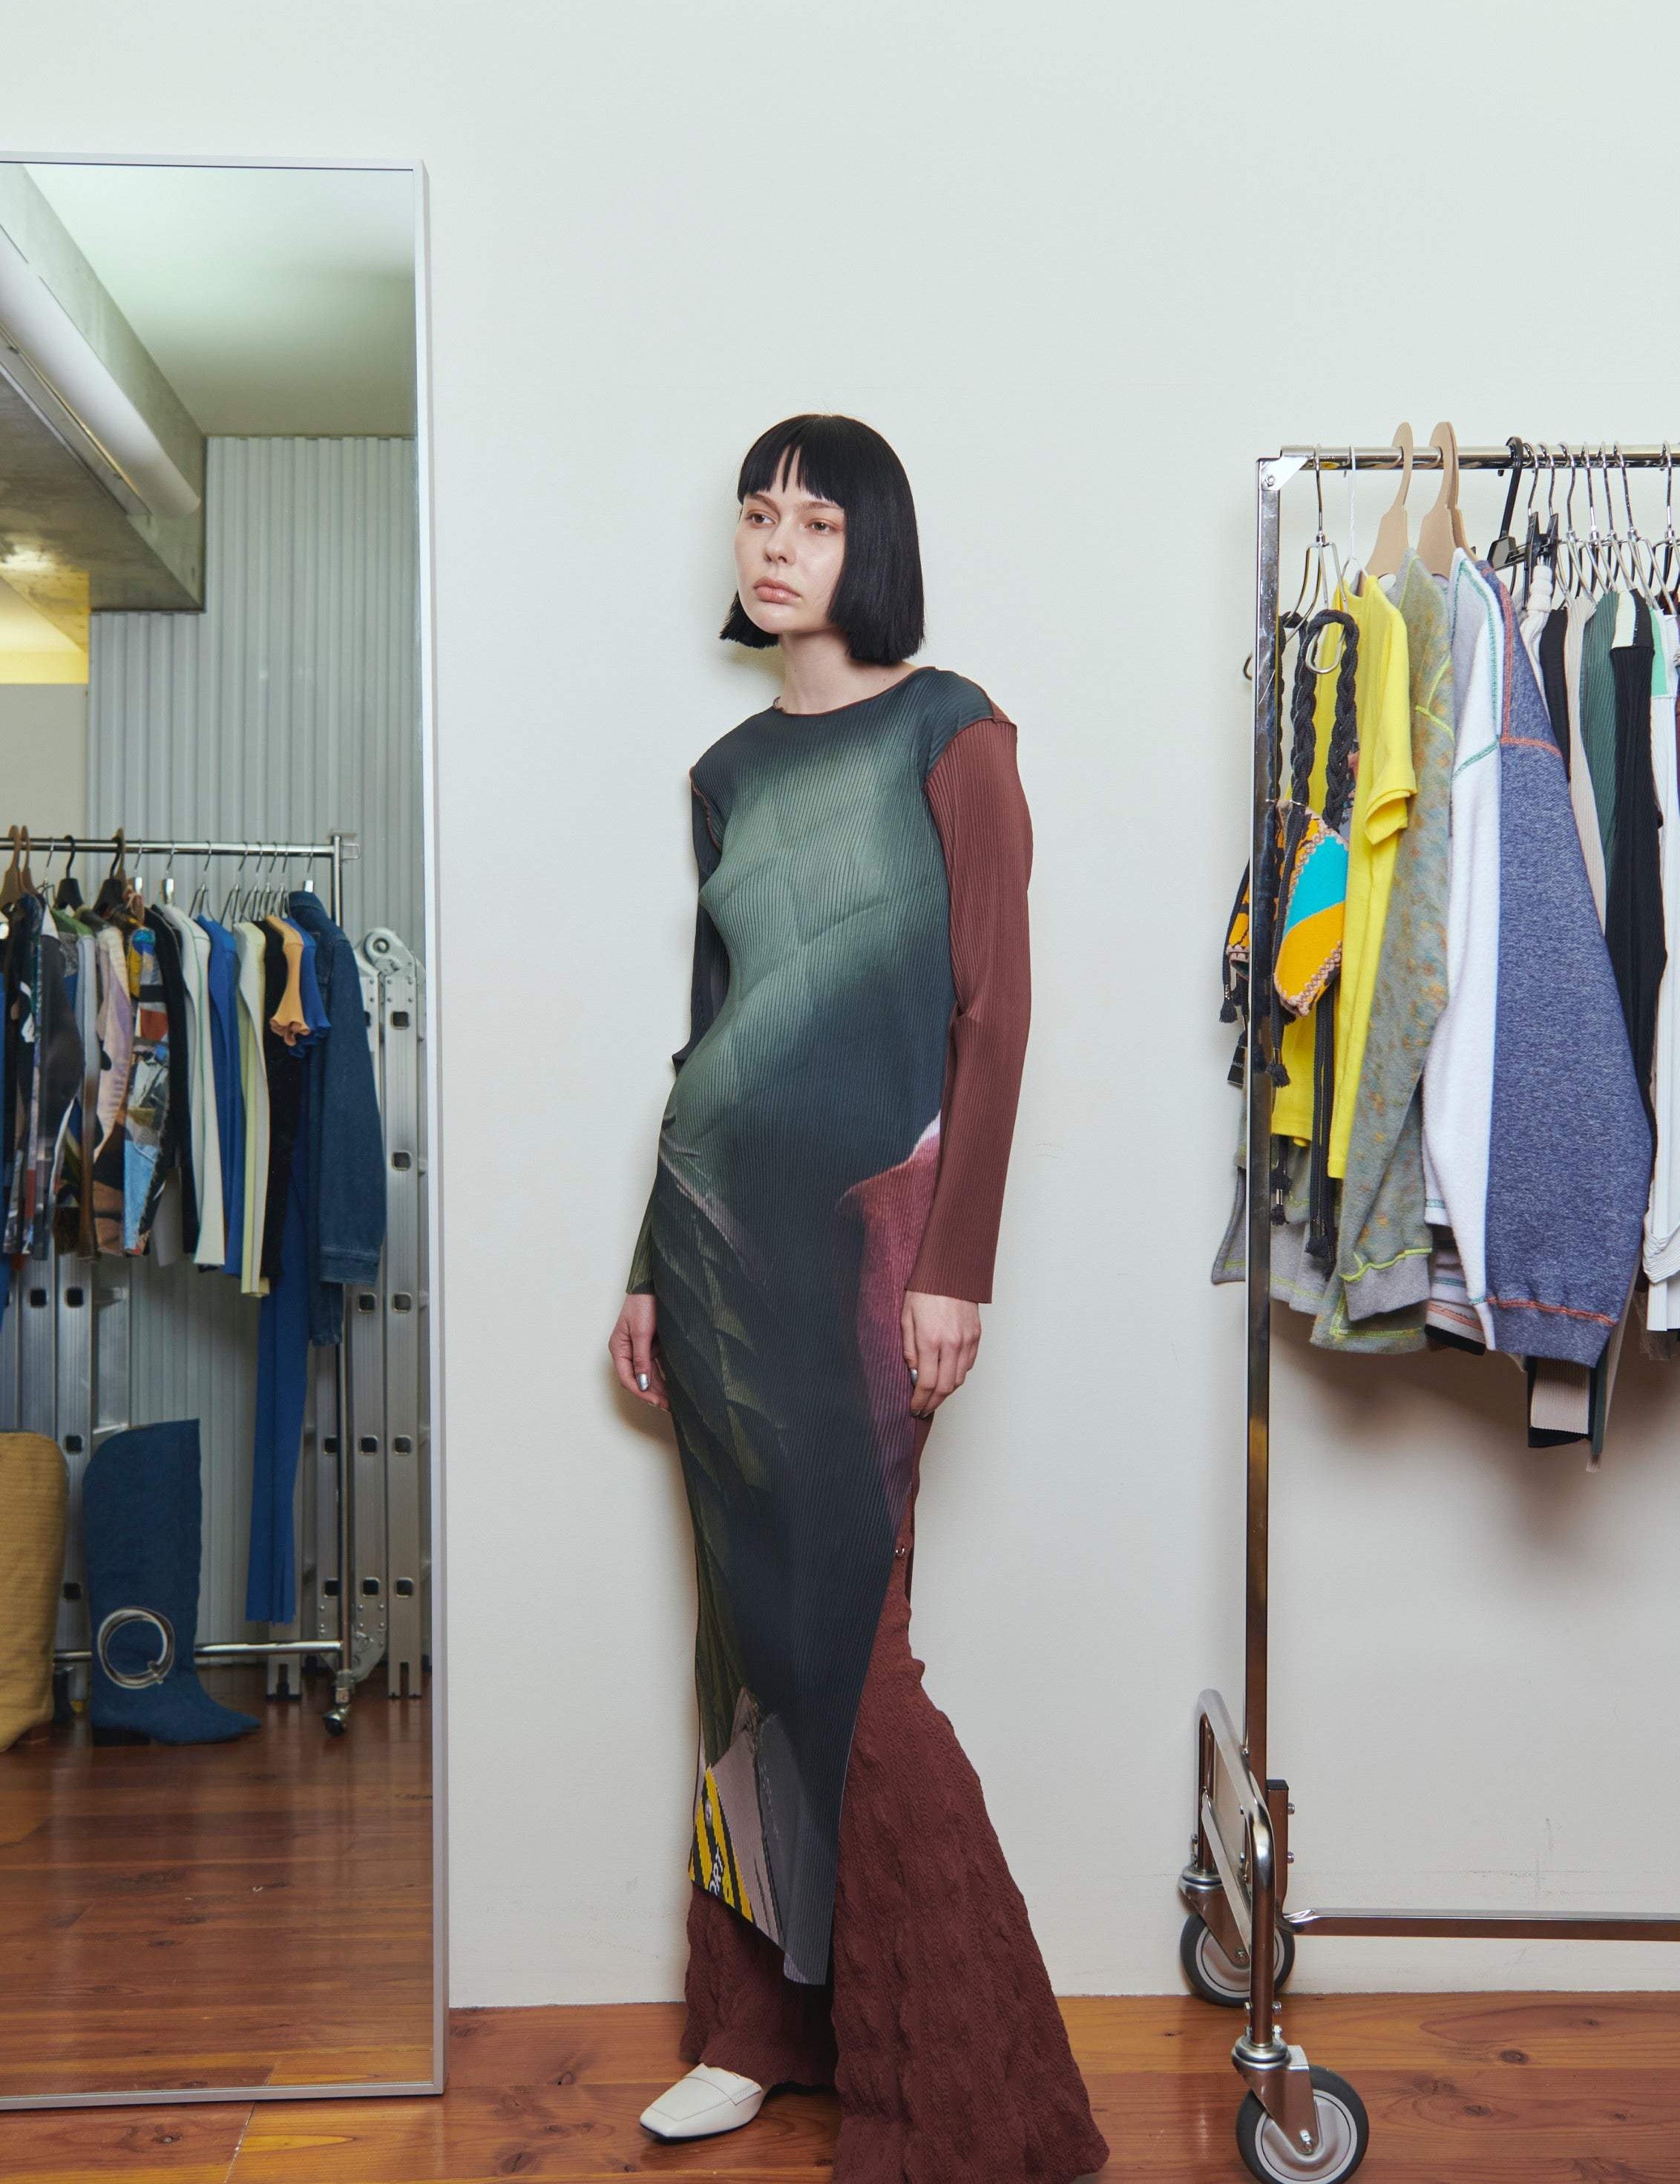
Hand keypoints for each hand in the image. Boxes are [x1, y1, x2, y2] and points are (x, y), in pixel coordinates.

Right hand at [610, 1293, 670, 1409]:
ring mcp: (640, 1348)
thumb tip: (641, 1383)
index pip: (627, 1378)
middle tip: (669, 1406)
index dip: (641, 1392)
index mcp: (618, 1348)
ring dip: (659, 1388)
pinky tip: (674, 1386)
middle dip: (652, 1393)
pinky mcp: (652, 1344)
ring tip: (673, 1401)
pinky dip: (665, 1376)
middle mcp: (628, 1351)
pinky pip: (657, 1365)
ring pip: (649, 1374)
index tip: (655, 1401)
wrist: (655, 1285)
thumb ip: (641, 1358)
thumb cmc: (644, 1303)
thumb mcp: (642, 1332)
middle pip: (638, 1379)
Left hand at [900, 1290, 980, 1417]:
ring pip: (959, 1378)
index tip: (914, 1408)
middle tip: (924, 1409)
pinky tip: (948, 1374)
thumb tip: (913, 1373)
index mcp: (930, 1340)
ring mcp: (967, 1341)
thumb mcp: (905, 1318)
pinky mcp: (976, 1335)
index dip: (920, 1401)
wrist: (950, 1270)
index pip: (927, 1383)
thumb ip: (908, 1348)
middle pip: (946, 1387)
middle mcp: (951, 1344)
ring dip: (946, 1391)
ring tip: (934, 1395)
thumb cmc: (924, 1290)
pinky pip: (969, 1364)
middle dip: (933, 1403)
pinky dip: (958, 1374)